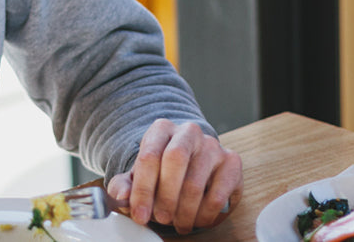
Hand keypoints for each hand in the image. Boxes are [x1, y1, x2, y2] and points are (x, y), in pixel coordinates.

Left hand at [107, 119, 242, 234]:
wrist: (192, 164)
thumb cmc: (161, 171)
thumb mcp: (137, 176)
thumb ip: (124, 185)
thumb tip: (120, 197)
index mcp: (161, 129)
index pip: (149, 156)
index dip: (142, 189)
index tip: (140, 214)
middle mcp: (188, 132)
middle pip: (175, 160)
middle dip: (166, 197)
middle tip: (162, 219)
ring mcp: (213, 145)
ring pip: (196, 182)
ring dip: (185, 211)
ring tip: (178, 223)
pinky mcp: (232, 162)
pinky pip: (219, 194)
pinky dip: (205, 214)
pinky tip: (197, 220)